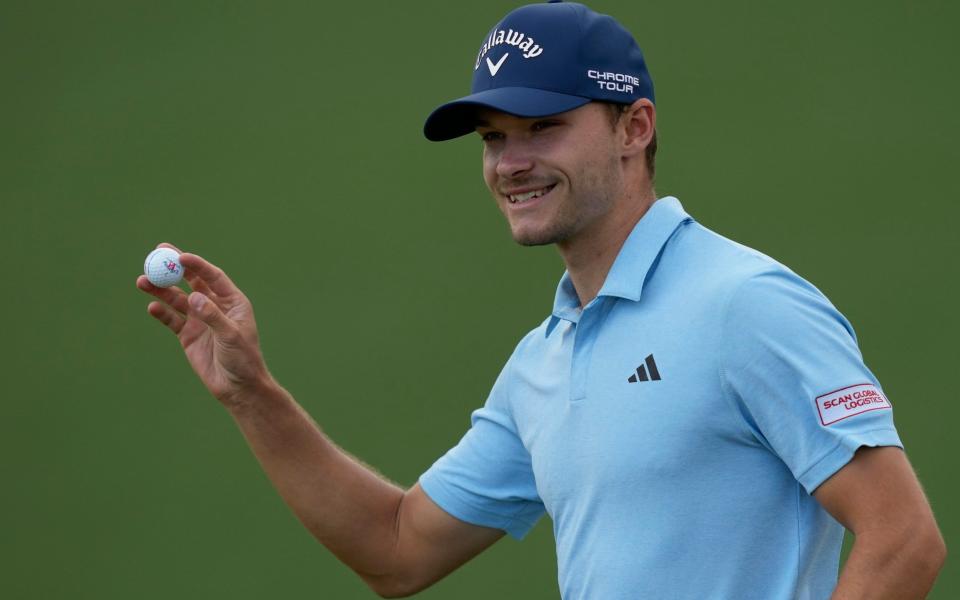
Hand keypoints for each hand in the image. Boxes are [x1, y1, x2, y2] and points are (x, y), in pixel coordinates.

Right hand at [136, 243, 272, 407]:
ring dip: (161, 289)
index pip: (213, 276)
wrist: (237, 386)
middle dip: (175, 268)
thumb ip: (213, 316)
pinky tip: (152, 307)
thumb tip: (194, 298)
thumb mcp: (231, 336)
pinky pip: (172, 320)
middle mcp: (214, 306)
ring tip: (143, 281)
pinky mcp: (188, 335)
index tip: (180, 256)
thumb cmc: (243, 359)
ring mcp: (199, 320)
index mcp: (232, 301)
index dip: (197, 265)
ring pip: (177, 299)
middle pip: (192, 281)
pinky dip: (161, 313)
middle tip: (157, 253)